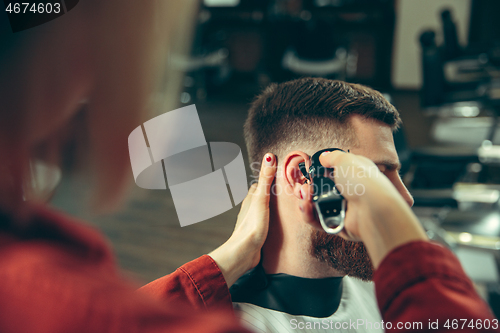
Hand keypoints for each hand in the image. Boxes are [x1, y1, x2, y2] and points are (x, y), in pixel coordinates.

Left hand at [209, 153, 276, 286]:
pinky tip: (278, 222)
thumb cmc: (252, 226)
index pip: (259, 183)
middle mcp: (250, 208)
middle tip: (285, 188)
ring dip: (272, 205)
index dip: (269, 177)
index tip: (279, 172)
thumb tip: (269, 156)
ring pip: (263, 208)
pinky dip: (272, 218)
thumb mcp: (262, 199)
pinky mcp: (257, 232)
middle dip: (271, 191)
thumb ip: (266, 179)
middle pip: (261, 195)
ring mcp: (253, 220)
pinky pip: (265, 220)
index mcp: (251, 198)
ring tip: (285, 203)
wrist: (245, 252)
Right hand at [298, 150, 426, 267]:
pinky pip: (319, 221)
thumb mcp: (345, 160)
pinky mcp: (338, 225)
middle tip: (303, 188)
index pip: (331, 175)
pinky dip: (309, 215)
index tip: (307, 175)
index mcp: (352, 176)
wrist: (373, 208)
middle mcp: (348, 193)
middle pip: (320, 192)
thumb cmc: (363, 180)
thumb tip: (323, 157)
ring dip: (305, 202)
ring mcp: (343, 210)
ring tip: (304, 199)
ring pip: (317, 207)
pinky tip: (305, 207)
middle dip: (307, 190)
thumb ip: (332, 157)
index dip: (317, 175)